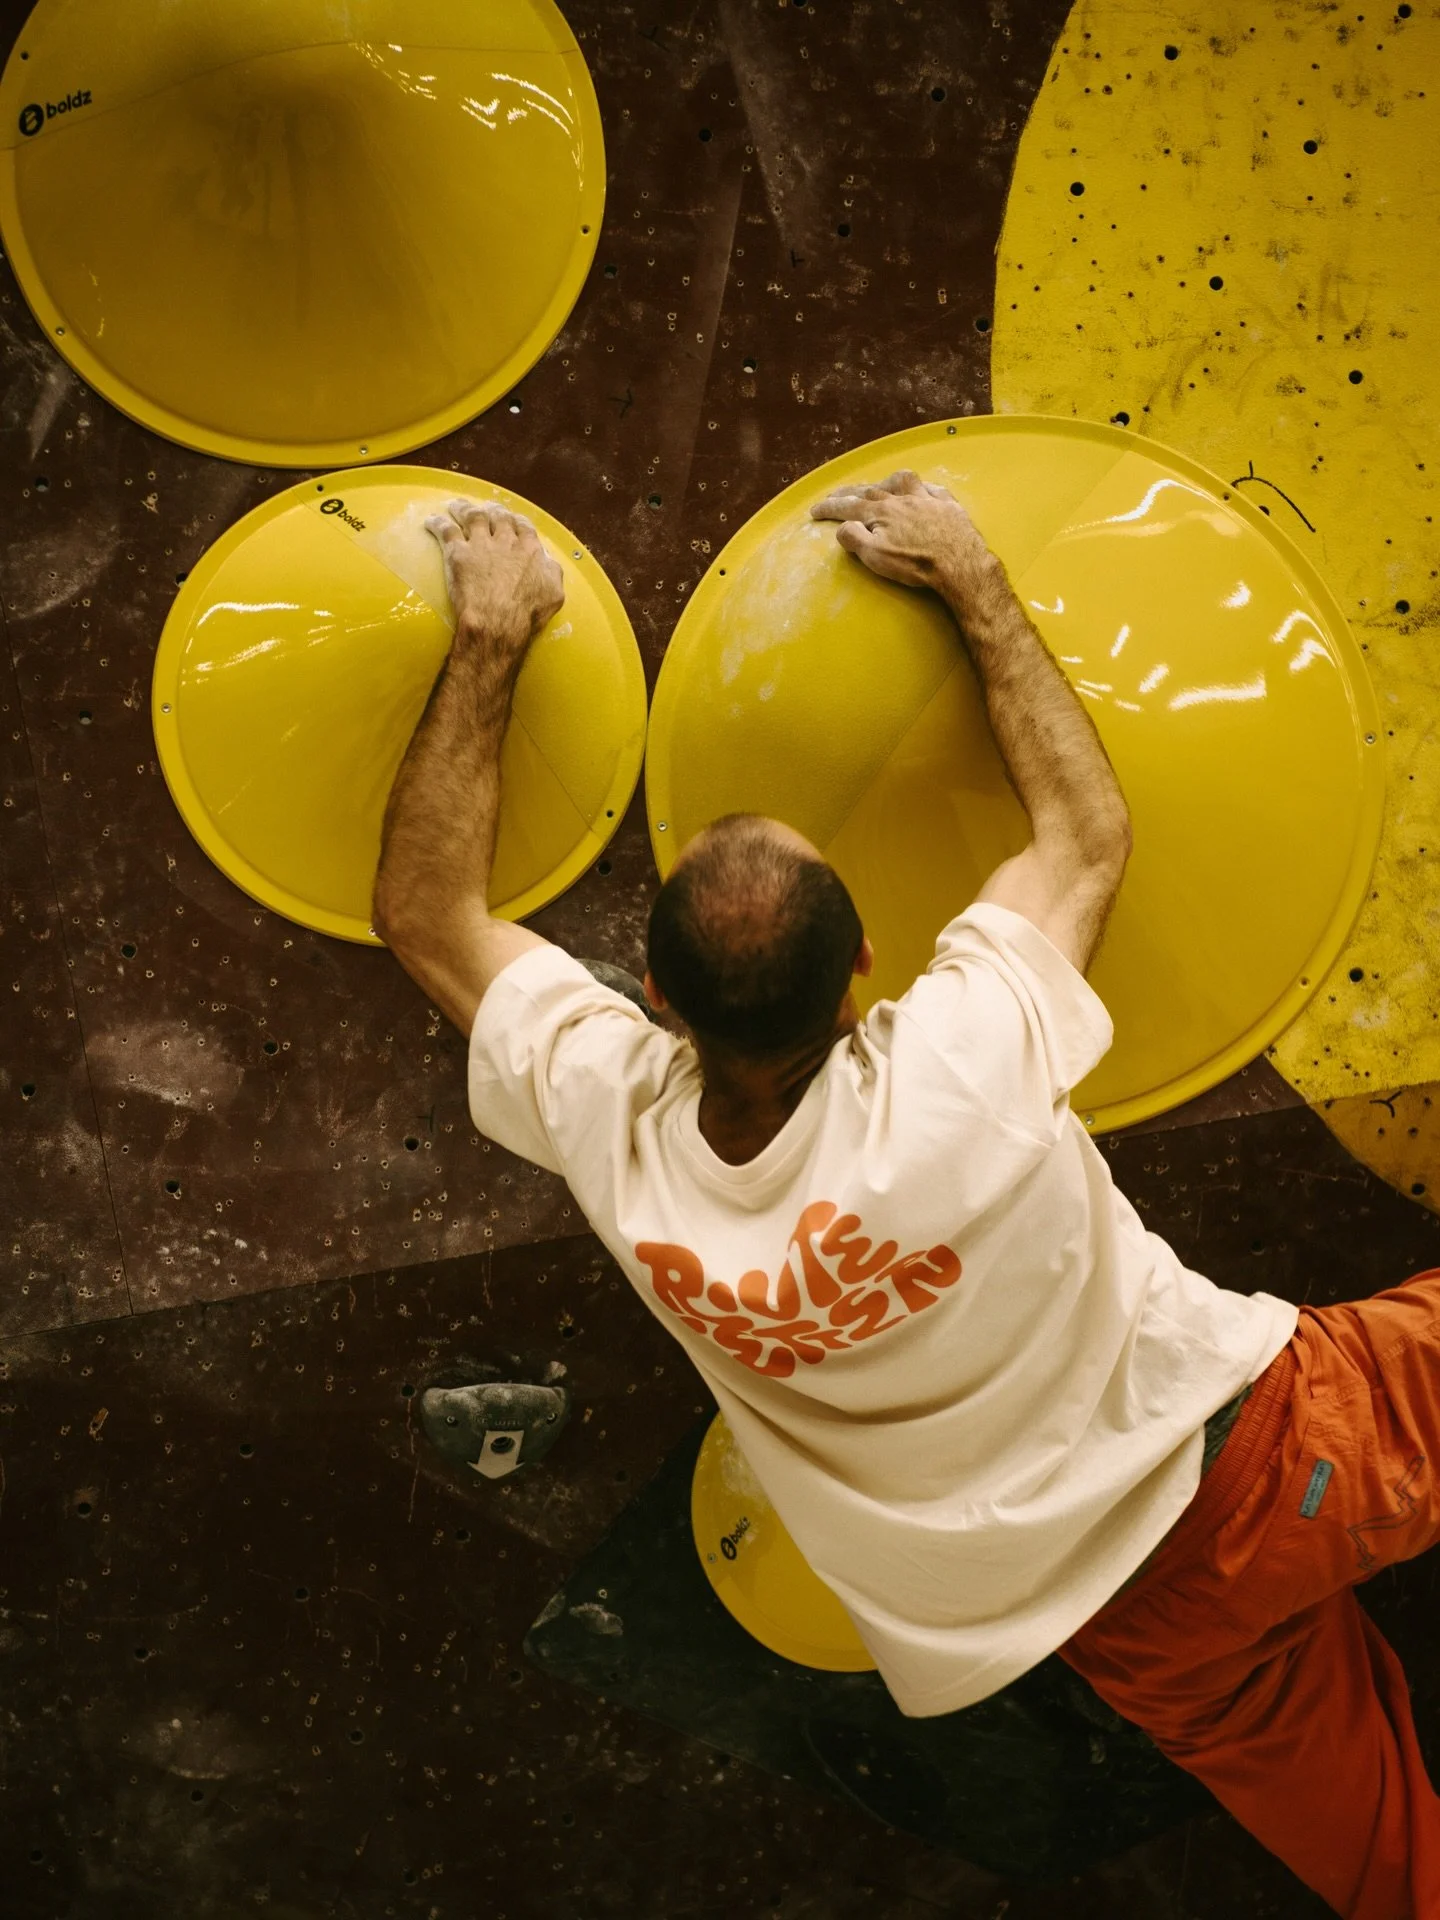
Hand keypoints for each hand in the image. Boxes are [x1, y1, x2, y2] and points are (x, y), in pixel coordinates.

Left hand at [425, 499, 564, 644]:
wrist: (499, 621)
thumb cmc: (528, 614)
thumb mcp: (554, 593)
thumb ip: (551, 571)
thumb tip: (546, 560)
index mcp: (530, 549)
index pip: (523, 526)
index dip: (516, 520)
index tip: (511, 519)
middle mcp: (506, 541)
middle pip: (498, 516)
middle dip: (492, 509)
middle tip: (486, 508)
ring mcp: (481, 545)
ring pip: (472, 516)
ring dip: (464, 508)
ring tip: (456, 506)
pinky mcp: (458, 554)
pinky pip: (446, 531)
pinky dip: (437, 524)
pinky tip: (430, 521)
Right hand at [809, 469, 1003, 601]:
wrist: (959, 563)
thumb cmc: (915, 564)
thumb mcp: (876, 556)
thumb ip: (854, 539)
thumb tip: (843, 527)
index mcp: (881, 512)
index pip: (848, 507)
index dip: (830, 508)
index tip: (815, 510)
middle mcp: (901, 499)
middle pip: (871, 490)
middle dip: (850, 492)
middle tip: (836, 495)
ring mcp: (926, 499)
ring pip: (903, 481)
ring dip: (887, 482)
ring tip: (880, 486)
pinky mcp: (948, 506)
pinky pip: (932, 489)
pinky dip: (922, 489)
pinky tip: (922, 491)